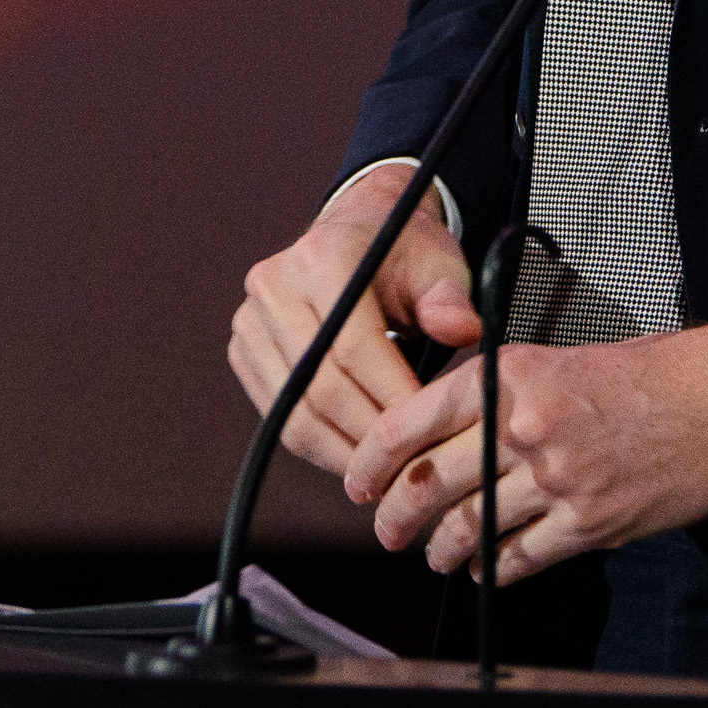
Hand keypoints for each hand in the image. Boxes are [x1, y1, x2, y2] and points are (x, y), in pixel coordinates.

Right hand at [226, 161, 478, 476]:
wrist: (355, 236)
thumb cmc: (404, 257)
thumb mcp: (439, 265)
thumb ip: (450, 301)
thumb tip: (464, 332)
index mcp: (323, 256)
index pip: (354, 346)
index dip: (390, 395)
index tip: (427, 429)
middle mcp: (274, 285)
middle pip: (319, 384)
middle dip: (368, 433)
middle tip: (409, 464)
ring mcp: (250, 319)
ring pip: (293, 409)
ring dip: (340, 451)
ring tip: (384, 471)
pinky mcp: (242, 350)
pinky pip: (278, 415)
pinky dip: (317, 445)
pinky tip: (353, 457)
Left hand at [343, 323, 707, 583]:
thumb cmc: (647, 374)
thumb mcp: (559, 358)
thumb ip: (500, 389)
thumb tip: (444, 426)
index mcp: (512, 376)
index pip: (414, 419)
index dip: (374, 459)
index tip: (358, 480)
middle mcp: (525, 426)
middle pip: (430, 483)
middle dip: (396, 517)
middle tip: (386, 531)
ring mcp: (557, 479)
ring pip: (469, 528)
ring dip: (441, 550)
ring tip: (434, 555)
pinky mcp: (590, 522)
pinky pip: (520, 557)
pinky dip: (494, 569)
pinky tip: (486, 569)